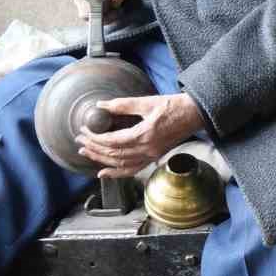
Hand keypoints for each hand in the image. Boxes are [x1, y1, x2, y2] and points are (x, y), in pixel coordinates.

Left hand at [76, 92, 204, 177]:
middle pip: (114, 154)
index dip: (95, 137)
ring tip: (87, 153)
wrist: (195, 114)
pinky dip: (117, 173)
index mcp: (144, 135)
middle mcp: (147, 149)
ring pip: (121, 164)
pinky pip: (133, 169)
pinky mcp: (154, 156)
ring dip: (101, 161)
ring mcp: (151, 155)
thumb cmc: (174, 106)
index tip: (84, 131)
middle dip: (94, 149)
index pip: (112, 141)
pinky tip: (104, 173)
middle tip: (80, 142)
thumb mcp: (148, 102)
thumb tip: (101, 105)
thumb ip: (123, 105)